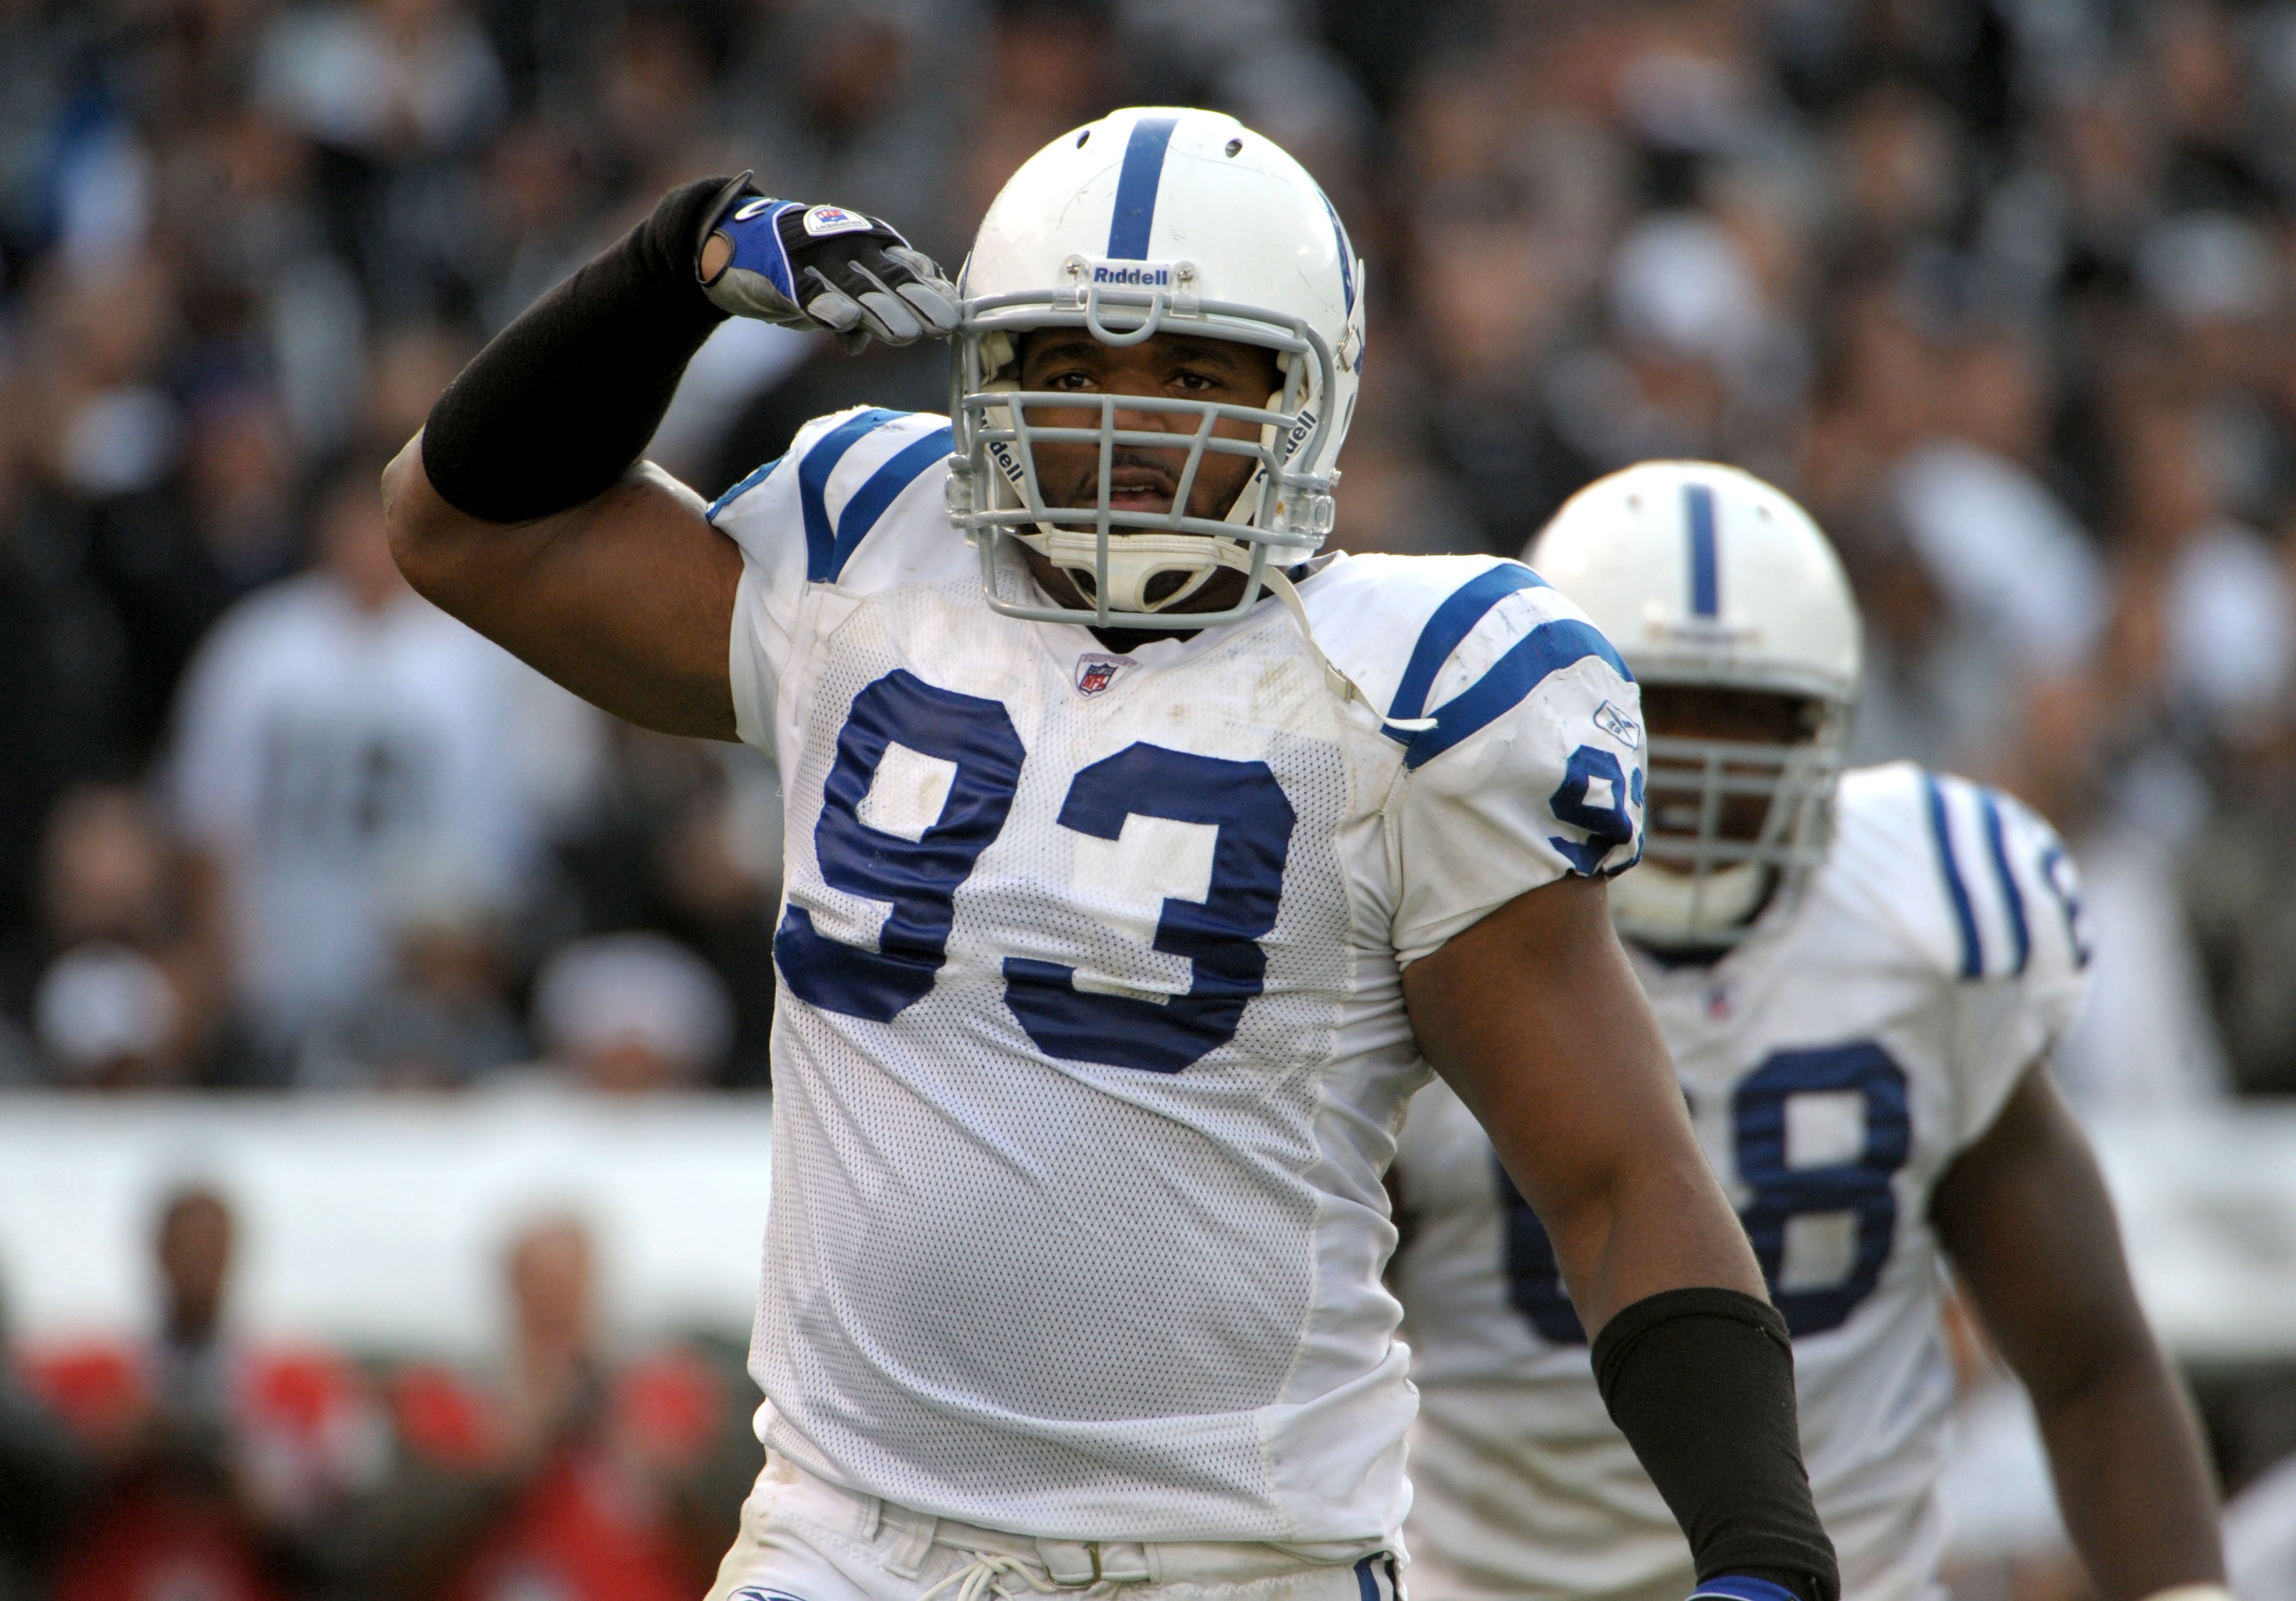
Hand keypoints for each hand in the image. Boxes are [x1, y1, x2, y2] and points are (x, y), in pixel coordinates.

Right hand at [696, 171, 959, 351]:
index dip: (935, 292)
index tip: (958, 317)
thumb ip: (881, 305)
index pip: (913, 268)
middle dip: (919, 303)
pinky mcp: (780, 275)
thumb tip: (910, 334)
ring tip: (905, 335)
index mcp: (871, 246)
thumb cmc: (803, 268)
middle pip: (891, 278)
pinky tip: (844, 324)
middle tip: (944, 326)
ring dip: (882, 311)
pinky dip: (825, 307)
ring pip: (855, 288)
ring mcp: (815, 260)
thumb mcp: (847, 284)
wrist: (734, 240)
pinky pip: (806, 293)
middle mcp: (848, 248)